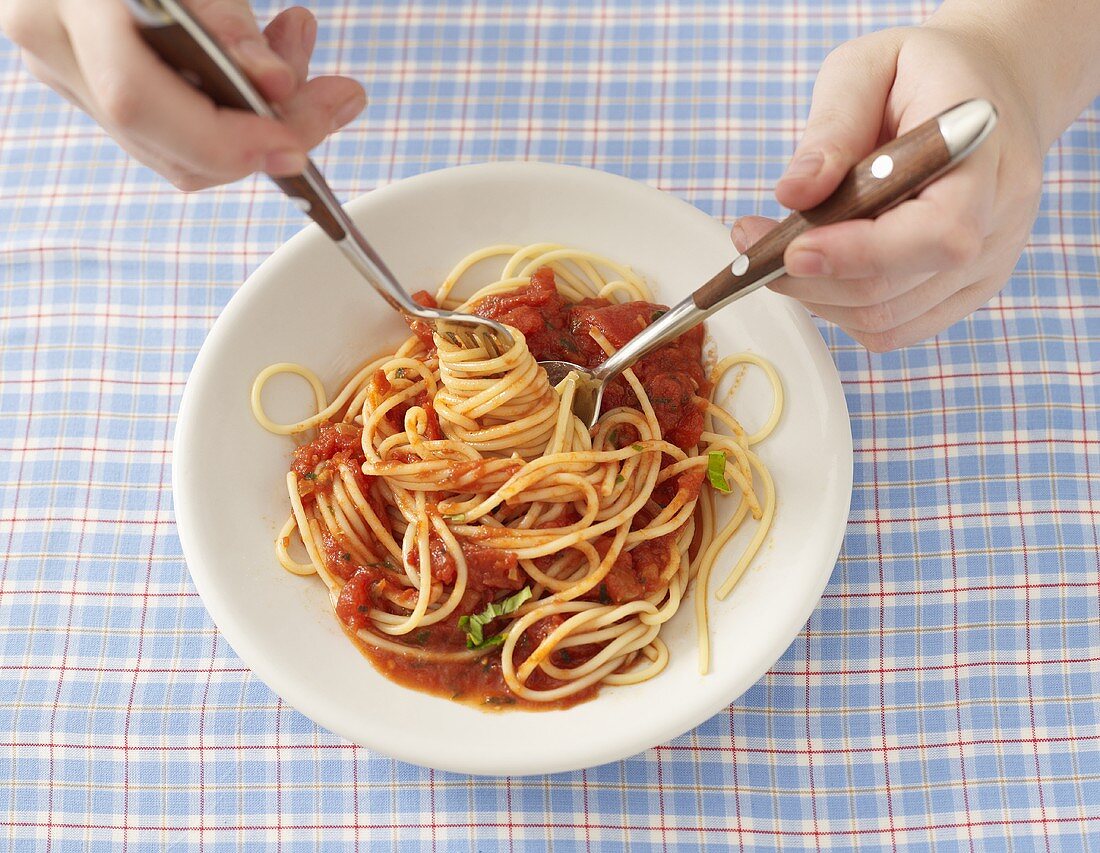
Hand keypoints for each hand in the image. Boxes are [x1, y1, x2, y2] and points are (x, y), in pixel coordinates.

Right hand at [0, 0, 365, 189]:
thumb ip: (227, 21)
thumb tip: (275, 86)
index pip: (138, 99)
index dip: (224, 138)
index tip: (296, 144)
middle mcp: (52, 45)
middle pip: (168, 143)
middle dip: (264, 137)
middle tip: (336, 99)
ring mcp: (66, 73)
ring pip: (176, 153)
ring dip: (258, 126)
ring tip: (301, 52)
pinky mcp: (92, 87)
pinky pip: (172, 134)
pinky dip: (232, 116)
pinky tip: (268, 71)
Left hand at [731, 24, 1045, 351]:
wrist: (986, 90)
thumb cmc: (922, 74)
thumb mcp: (867, 67)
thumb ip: (832, 126)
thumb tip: (794, 194)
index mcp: (983, 152)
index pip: (938, 230)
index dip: (860, 252)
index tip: (793, 249)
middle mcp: (998, 220)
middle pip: (896, 287)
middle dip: (808, 277)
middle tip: (749, 244)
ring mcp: (986, 264)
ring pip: (885, 317)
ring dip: (814, 295)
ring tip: (775, 250)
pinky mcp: (963, 291)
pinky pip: (892, 327)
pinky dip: (840, 309)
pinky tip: (818, 267)